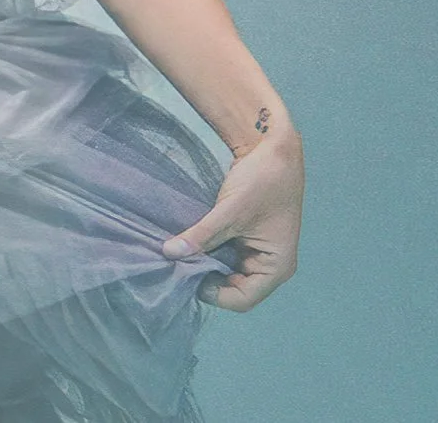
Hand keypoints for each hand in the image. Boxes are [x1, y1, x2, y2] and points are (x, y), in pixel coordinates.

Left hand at [161, 129, 303, 310]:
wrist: (276, 147)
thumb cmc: (262, 180)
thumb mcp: (230, 210)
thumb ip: (201, 235)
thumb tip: (169, 253)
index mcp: (276, 267)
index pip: (242, 299)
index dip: (212, 293)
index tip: (184, 275)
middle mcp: (270, 265)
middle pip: (234, 288)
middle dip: (207, 278)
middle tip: (178, 265)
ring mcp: (259, 251)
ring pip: (228, 270)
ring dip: (206, 263)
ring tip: (181, 254)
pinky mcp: (249, 237)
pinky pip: (227, 253)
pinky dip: (210, 250)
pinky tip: (192, 241)